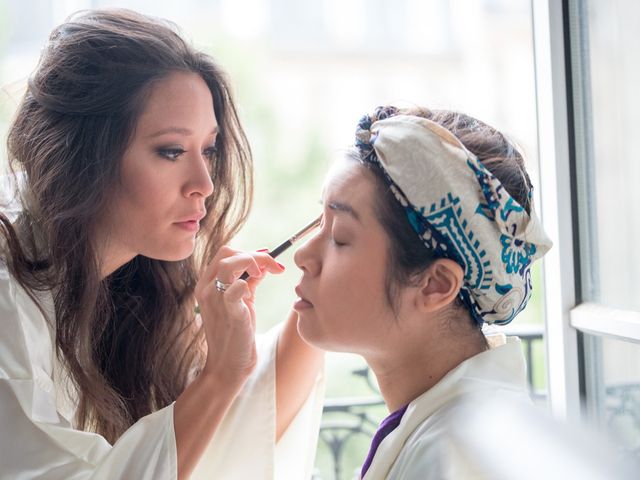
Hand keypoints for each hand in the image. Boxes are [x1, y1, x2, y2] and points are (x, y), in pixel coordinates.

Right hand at [194, 246, 284, 383]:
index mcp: (208, 284)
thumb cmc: (236, 334)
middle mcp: (207, 289)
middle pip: (227, 252)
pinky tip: (255, 291)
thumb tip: (263, 264)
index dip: (250, 252)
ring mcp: (216, 300)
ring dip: (252, 262)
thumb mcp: (242, 302)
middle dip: (254, 255)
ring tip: (265, 274)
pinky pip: (234, 289)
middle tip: (272, 267)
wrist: (228, 366)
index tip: (270, 261)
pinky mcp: (230, 313)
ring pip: (228, 263)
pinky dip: (246, 284)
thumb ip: (250, 282)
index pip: (226, 253)